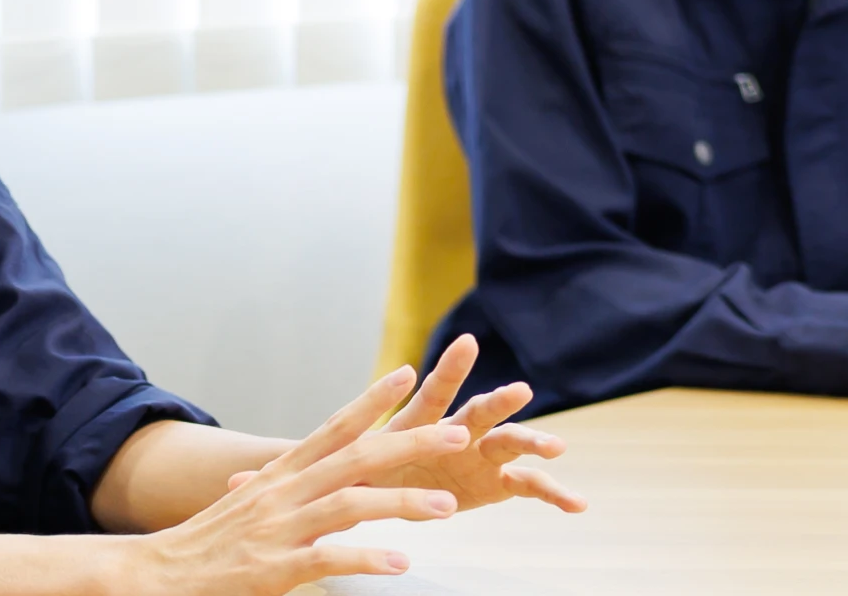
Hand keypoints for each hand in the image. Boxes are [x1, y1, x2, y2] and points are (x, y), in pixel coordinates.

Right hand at [110, 367, 470, 592]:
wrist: (154, 574)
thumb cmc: (208, 544)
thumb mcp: (251, 506)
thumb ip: (288, 489)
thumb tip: (323, 477)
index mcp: (279, 474)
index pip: (333, 427)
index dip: (372, 400)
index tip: (408, 373)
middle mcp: (282, 493)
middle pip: (356, 458)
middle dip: (410, 442)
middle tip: (457, 432)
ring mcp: (278, 529)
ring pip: (350, 504)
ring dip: (402, 503)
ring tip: (446, 508)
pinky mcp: (273, 568)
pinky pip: (327, 557)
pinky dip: (365, 557)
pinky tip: (400, 562)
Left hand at [351, 335, 588, 513]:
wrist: (383, 489)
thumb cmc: (360, 468)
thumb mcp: (343, 461)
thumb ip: (331, 456)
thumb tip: (269, 458)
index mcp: (420, 420)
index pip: (434, 391)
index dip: (448, 370)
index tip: (466, 343)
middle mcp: (457, 430)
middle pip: (479, 412)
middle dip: (498, 402)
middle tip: (520, 391)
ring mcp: (480, 456)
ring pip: (511, 443)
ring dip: (533, 441)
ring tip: (556, 446)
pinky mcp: (495, 483)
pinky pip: (529, 485)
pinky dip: (553, 493)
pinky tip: (578, 503)